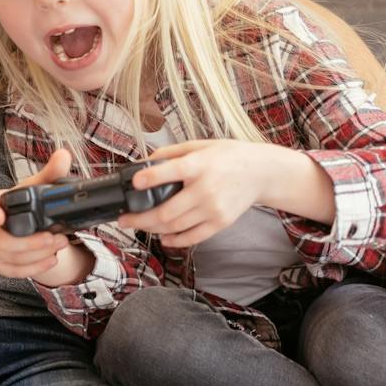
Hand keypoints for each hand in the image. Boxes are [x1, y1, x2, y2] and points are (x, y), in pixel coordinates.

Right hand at [0, 148, 81, 280]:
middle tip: (55, 237)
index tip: (1, 217)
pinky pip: (13, 271)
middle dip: (29, 242)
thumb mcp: (37, 188)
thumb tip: (64, 155)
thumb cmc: (25, 204)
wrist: (26, 227)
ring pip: (10, 258)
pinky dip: (34, 268)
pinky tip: (50, 260)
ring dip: (38, 254)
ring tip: (59, 245)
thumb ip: (50, 173)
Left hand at [120, 139, 284, 248]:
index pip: (171, 172)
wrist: (261, 172)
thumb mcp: (199, 145)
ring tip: (139, 226)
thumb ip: (170, 153)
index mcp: (199, 165)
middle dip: (140, 218)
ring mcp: (214, 209)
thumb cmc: (228, 157)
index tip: (133, 183)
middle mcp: (206, 189)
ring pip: (175, 227)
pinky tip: (162, 237)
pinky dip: (174, 240)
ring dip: (152, 229)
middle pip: (166, 211)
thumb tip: (142, 163)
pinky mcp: (221, 223)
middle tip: (124, 219)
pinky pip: (193, 237)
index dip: (149, 178)